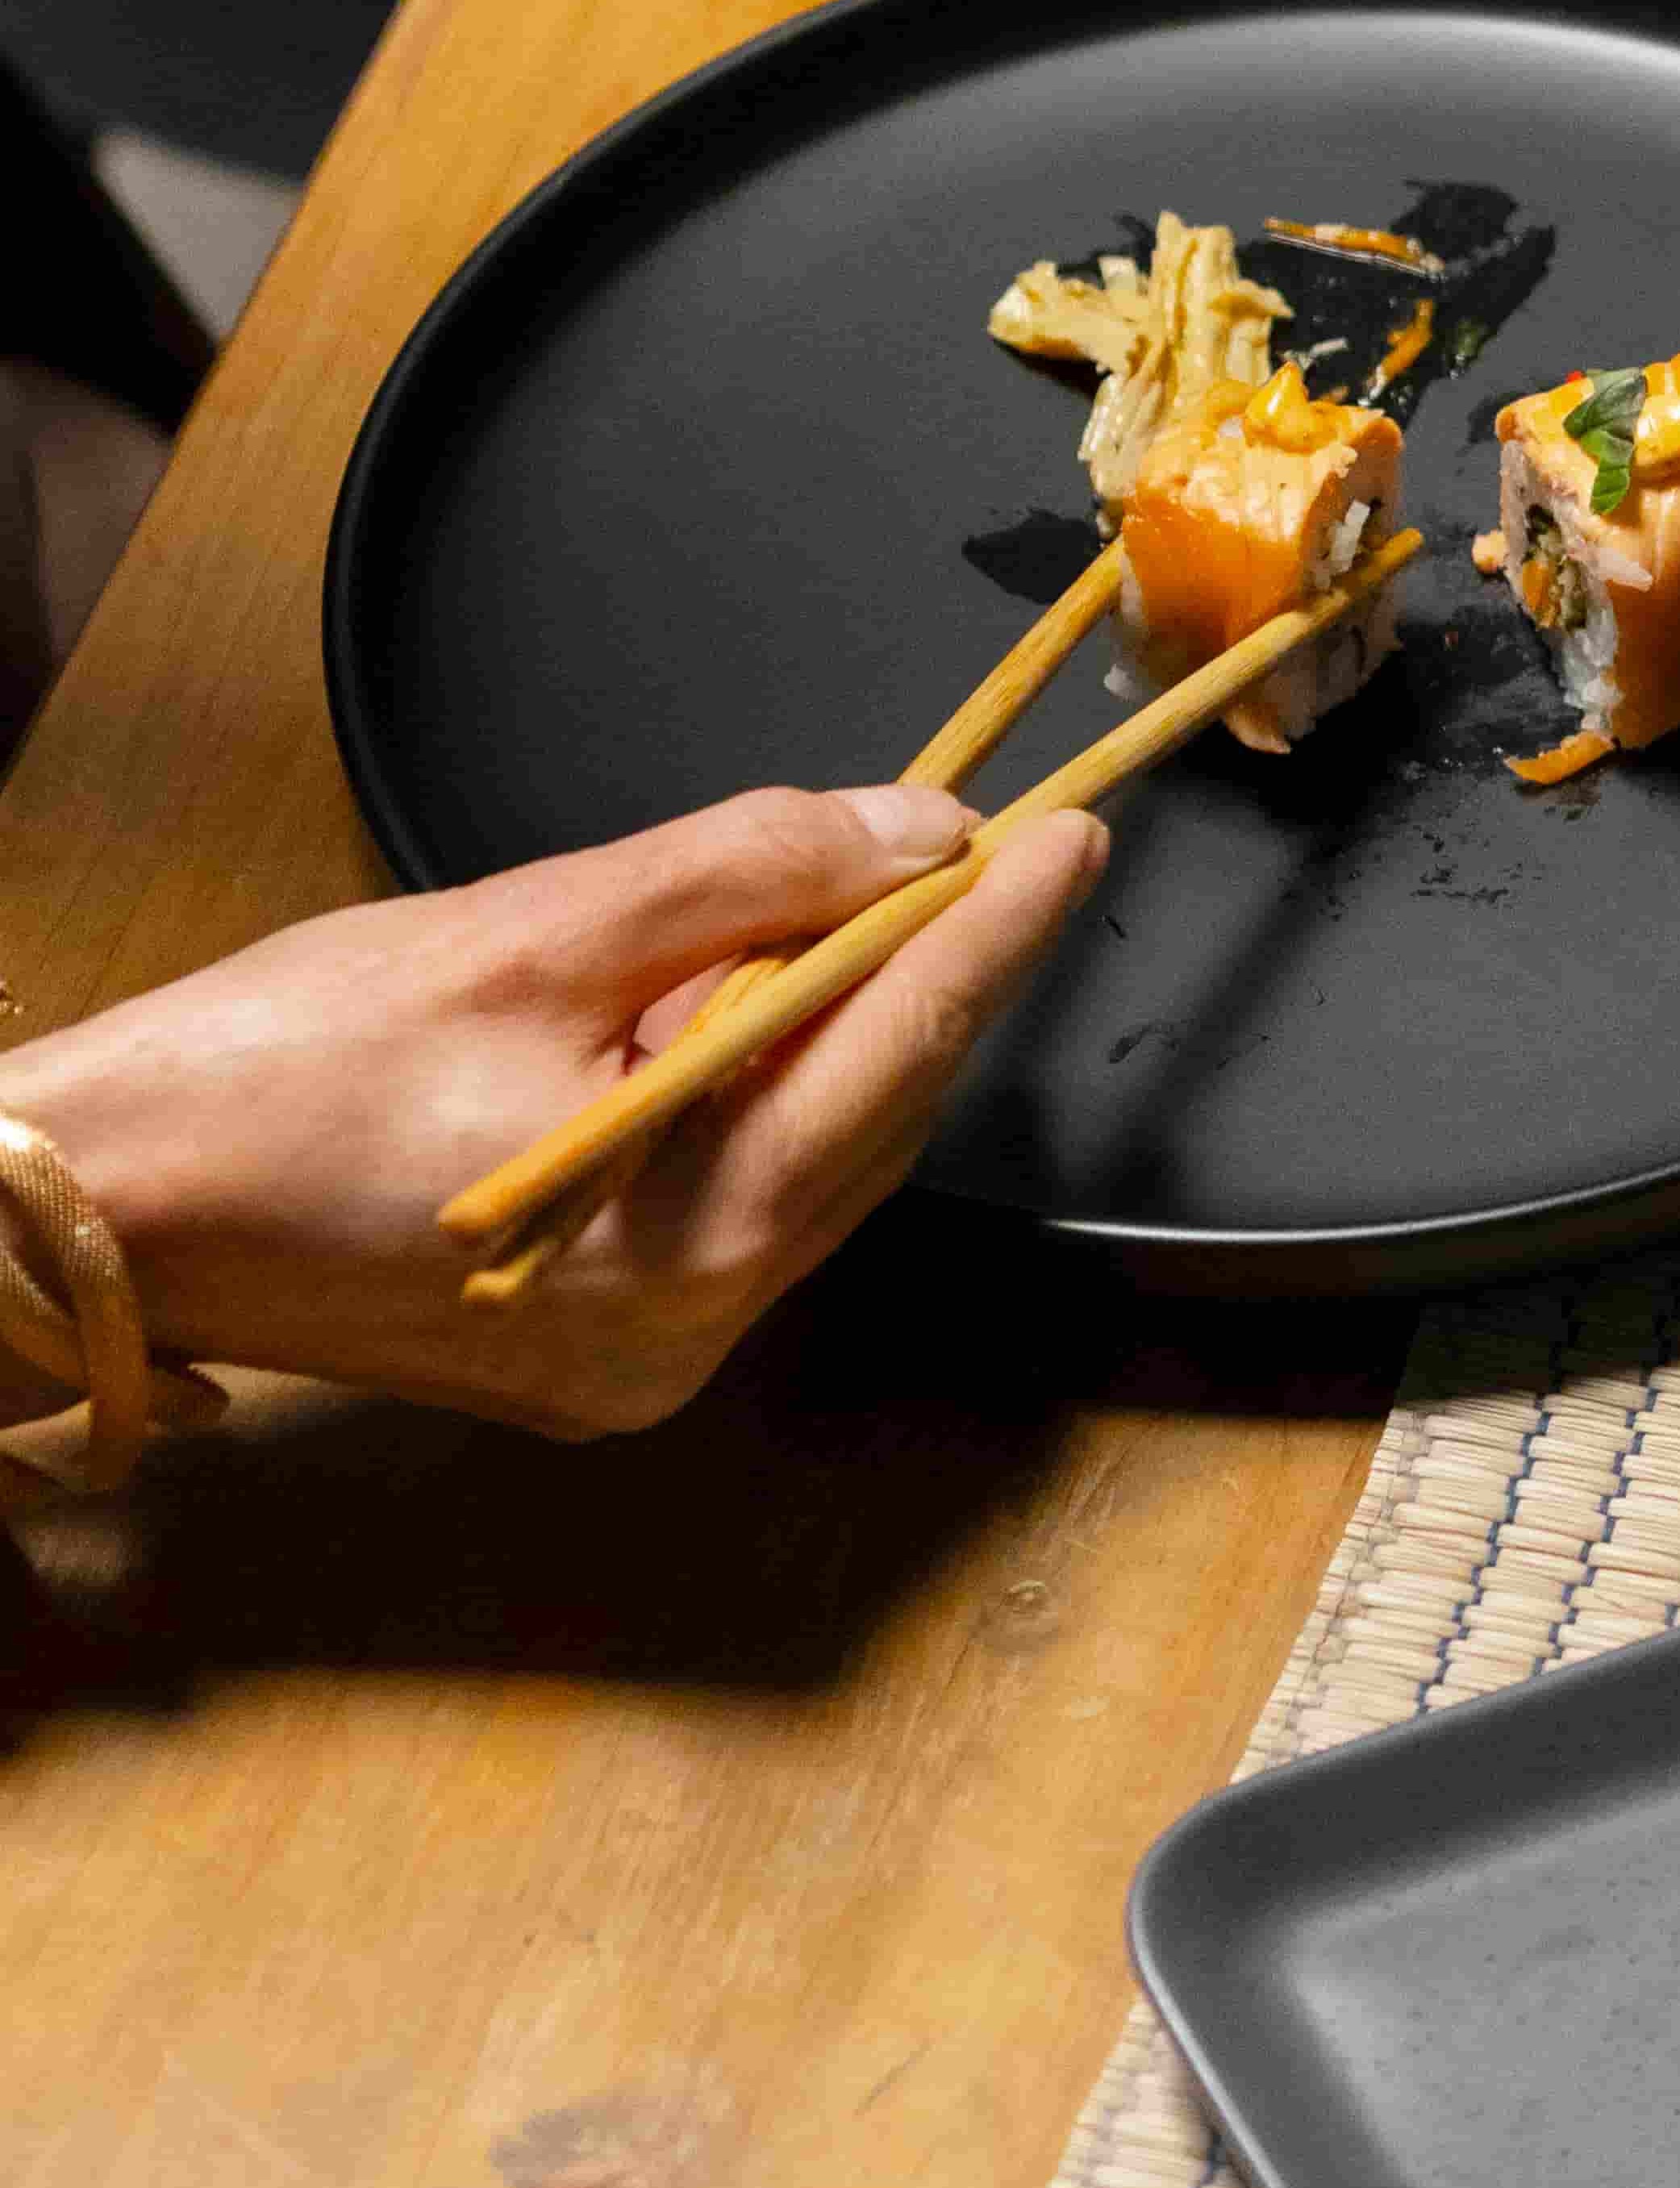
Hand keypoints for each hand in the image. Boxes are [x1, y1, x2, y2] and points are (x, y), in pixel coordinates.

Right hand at [0, 786, 1106, 1435]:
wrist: (99, 1212)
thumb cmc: (275, 1070)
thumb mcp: (527, 929)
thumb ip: (741, 872)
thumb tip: (912, 830)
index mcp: (681, 1239)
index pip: (894, 1050)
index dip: (993, 932)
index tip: (1072, 836)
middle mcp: (686, 1329)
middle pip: (874, 1117)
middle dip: (922, 975)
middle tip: (974, 850)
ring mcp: (642, 1357)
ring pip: (815, 1161)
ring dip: (837, 1033)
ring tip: (838, 914)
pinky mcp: (595, 1351)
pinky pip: (739, 1205)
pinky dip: (760, 1100)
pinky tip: (736, 1011)